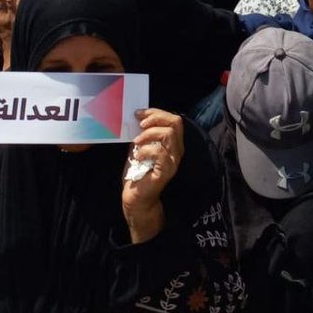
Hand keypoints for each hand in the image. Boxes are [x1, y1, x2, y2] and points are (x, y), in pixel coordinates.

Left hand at [122, 109, 183, 243]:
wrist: (136, 200)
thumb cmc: (137, 175)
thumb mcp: (139, 149)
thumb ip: (142, 136)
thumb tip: (137, 119)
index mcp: (172, 143)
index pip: (173, 120)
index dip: (157, 112)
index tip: (139, 113)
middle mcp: (177, 150)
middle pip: (175, 122)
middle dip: (156, 118)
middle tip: (140, 124)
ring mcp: (173, 161)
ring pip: (169, 134)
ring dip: (149, 134)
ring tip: (136, 142)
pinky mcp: (166, 171)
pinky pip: (160, 153)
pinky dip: (146, 150)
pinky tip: (137, 156)